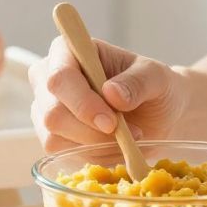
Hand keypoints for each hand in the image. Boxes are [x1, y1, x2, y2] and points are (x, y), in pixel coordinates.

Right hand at [28, 35, 190, 151]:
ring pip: (54, 138)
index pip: (60, 77)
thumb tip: (111, 93)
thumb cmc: (155, 88)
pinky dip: (94, 154)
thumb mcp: (157, 78)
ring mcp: (46, 109)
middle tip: (128, 133)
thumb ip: (138, 81)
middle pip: (52, 113)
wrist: (159, 116)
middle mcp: (48, 78)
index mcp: (67, 51)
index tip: (111, 122)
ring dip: (96, 144)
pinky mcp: (52, 137)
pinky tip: (114, 145)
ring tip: (126, 136)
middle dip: (91, 130)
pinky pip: (63, 154)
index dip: (82, 102)